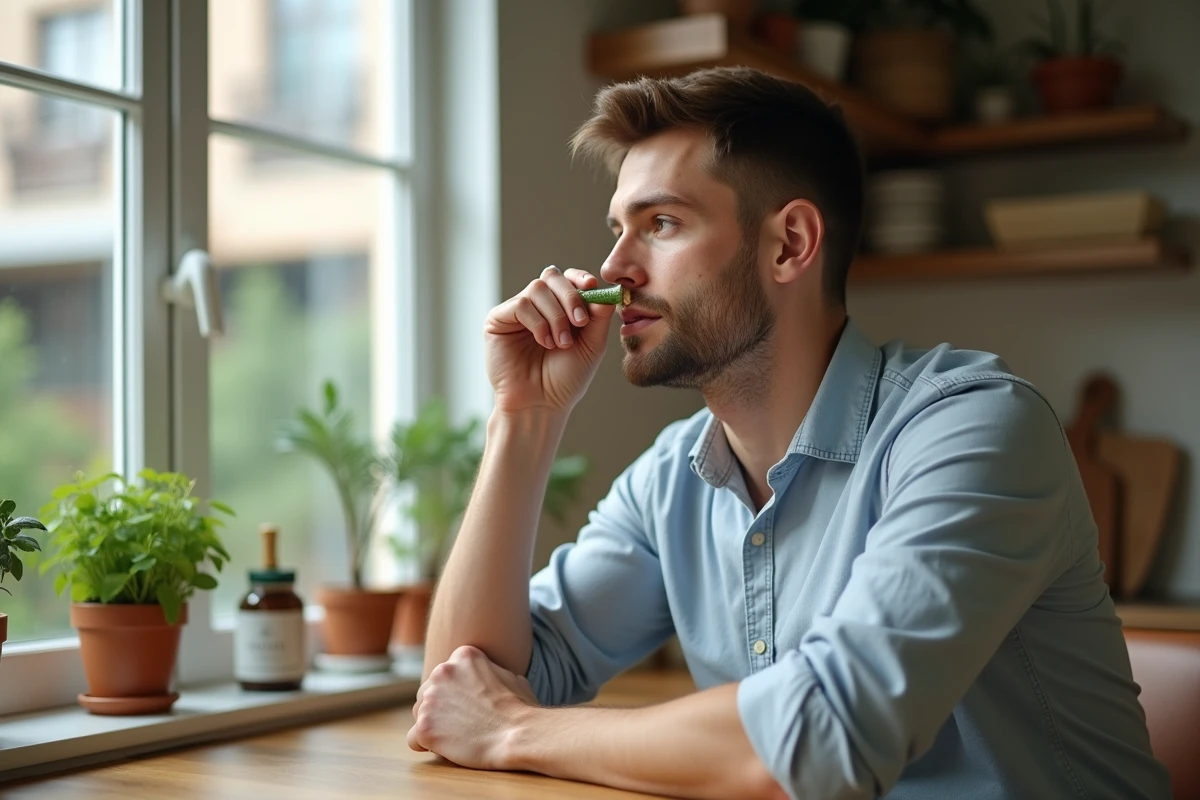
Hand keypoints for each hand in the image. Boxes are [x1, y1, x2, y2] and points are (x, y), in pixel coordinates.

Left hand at [407, 645, 538, 769]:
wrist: (519, 733)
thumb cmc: (520, 709)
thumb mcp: (508, 676)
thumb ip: (489, 673)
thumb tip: (489, 678)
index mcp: (462, 656)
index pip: (444, 675)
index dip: (454, 693)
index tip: (467, 706)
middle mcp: (442, 672)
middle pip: (427, 693)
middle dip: (440, 708)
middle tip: (461, 723)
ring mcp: (430, 699)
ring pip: (418, 714)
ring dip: (433, 725)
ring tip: (457, 736)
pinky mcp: (425, 727)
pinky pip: (413, 738)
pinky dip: (425, 745)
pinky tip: (444, 748)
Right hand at [484, 266, 617, 414]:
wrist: (541, 404)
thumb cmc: (566, 379)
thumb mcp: (592, 346)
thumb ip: (598, 317)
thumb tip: (603, 289)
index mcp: (559, 308)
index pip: (568, 278)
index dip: (580, 278)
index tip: (592, 287)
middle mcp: (537, 306)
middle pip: (552, 276)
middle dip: (570, 296)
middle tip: (580, 322)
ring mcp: (517, 312)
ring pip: (537, 289)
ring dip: (555, 316)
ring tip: (561, 343)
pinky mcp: (498, 320)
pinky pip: (521, 305)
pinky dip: (538, 322)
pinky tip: (544, 342)